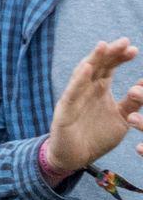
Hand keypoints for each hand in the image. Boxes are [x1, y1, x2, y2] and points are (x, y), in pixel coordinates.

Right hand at [47, 38, 142, 174]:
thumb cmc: (96, 136)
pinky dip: (79, 79)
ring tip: (103, 46)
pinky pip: (72, 92)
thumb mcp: (121, 118)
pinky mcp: (65, 109)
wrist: (76, 157)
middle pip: (98, 65)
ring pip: (83, 73)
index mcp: (99, 89)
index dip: (120, 57)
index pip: (109, 68)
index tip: (134, 49)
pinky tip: (87, 68)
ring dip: (93, 59)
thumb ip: (132, 103)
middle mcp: (86, 89)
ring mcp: (74, 97)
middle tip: (124, 41)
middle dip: (110, 53)